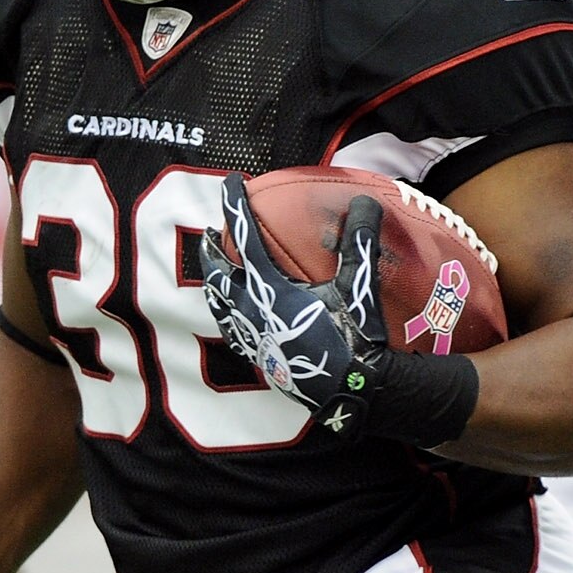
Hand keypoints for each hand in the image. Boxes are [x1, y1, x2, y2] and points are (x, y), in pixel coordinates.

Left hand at [199, 177, 387, 437]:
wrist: (352, 392)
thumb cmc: (355, 336)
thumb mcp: (358, 285)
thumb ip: (360, 241)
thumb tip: (364, 201)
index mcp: (272, 288)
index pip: (246, 236)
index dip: (236, 205)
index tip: (231, 181)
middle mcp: (254, 311)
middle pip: (220, 273)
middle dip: (212, 250)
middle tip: (208, 233)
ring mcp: (253, 337)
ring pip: (219, 305)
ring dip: (214, 283)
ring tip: (213, 272)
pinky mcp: (260, 359)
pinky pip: (232, 332)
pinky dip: (226, 315)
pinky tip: (232, 316)